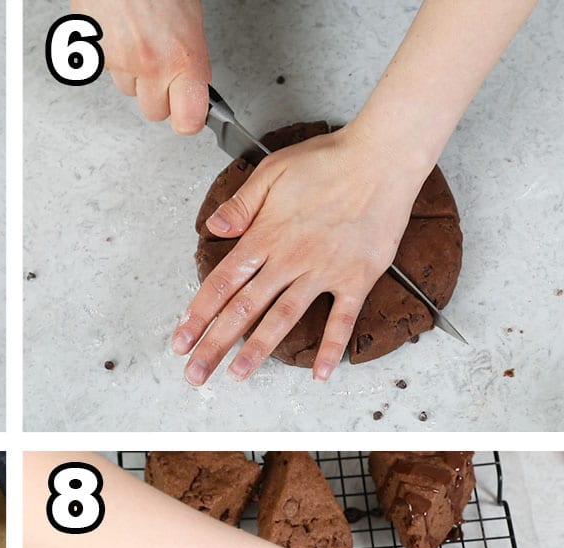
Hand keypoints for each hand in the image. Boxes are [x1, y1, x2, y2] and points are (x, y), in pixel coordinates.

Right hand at [71, 0, 209, 134]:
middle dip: (160, 95)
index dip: (189, 119)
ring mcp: (118, 61)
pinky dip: (114, 55)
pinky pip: (108, 68)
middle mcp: (150, 65)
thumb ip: (191, 57)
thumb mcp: (191, 19)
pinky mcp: (94, 54)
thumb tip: (193, 83)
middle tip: (165, 70)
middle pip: (154, 112)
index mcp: (181, 58)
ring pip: (128, 89)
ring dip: (135, 74)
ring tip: (140, 41)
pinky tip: (121, 31)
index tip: (191, 113)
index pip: (188, 121)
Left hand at [171, 124, 424, 383]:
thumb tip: (213, 227)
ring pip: (283, 318)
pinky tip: (320, 374)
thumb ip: (241, 204)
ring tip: (237, 375)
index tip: (180, 341)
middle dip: (216, 344)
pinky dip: (332, 347)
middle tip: (196, 373)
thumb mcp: (272, 171)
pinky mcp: (357, 277)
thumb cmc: (328, 161)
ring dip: (258, 350)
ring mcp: (323, 271)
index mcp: (265, 236)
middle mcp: (289, 259)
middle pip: (244, 309)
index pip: (222, 283)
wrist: (383, 157)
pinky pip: (343, 319)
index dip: (198, 315)